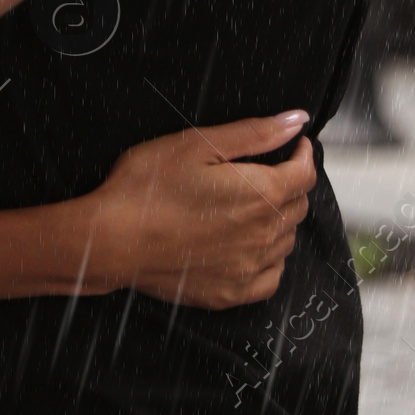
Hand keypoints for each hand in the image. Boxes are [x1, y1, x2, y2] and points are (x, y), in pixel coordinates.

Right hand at [71, 111, 313, 309]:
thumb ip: (253, 133)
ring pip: (286, 240)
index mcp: (260, 194)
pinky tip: (250, 246)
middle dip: (290, 185)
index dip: (302, 155)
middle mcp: (263, 234)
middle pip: (298, 207)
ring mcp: (248, 267)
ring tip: (252, 206)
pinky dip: (269, 259)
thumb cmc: (146, 188)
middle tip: (267, 172)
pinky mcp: (231, 292)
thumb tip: (295, 121)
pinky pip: (270, 277)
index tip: (296, 147)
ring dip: (279, 220)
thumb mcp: (197, 144)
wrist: (111, 240)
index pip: (304, 175)